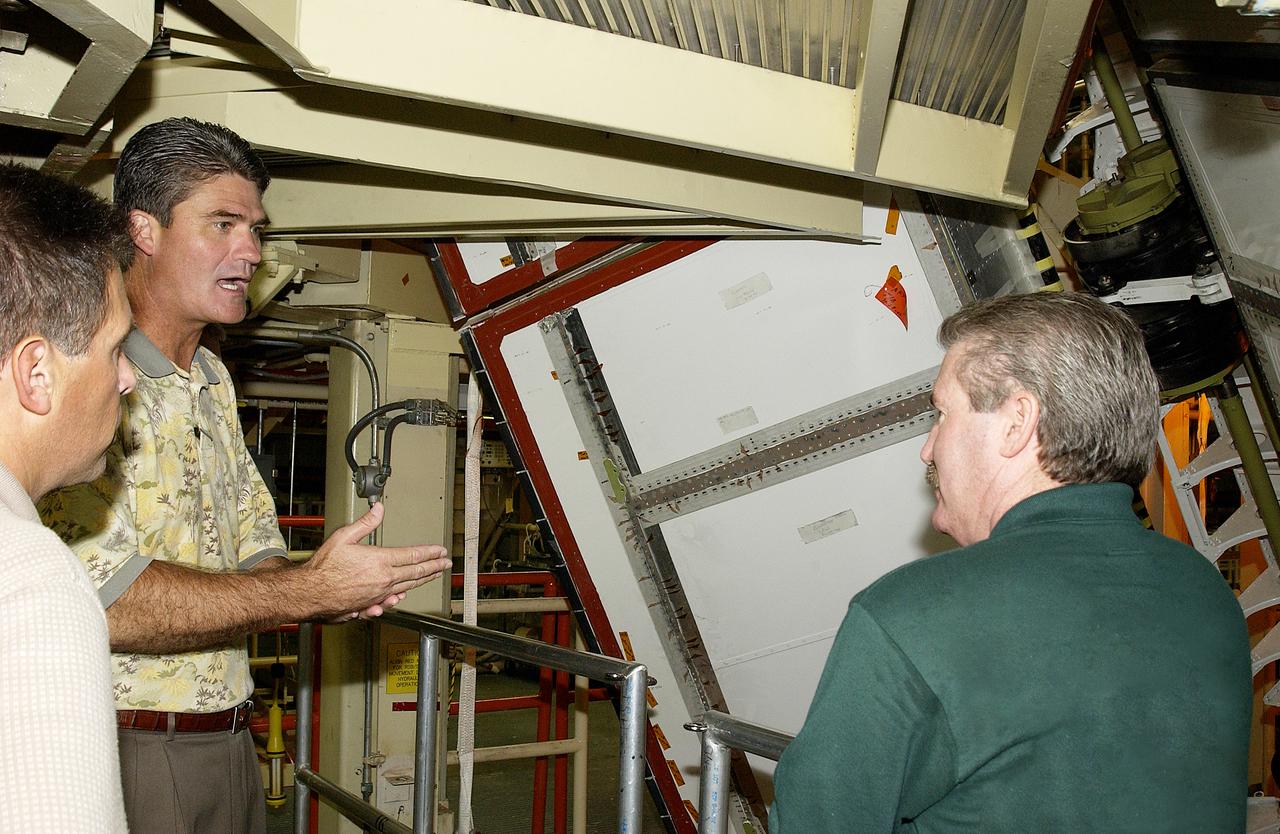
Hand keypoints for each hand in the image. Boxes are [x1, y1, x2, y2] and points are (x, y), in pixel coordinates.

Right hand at [305, 503, 449, 619]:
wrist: (309, 594)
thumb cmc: (322, 568)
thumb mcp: (343, 537)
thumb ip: (364, 524)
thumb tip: (378, 509)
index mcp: (379, 561)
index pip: (413, 555)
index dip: (430, 552)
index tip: (441, 551)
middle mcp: (383, 580)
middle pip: (416, 573)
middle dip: (434, 567)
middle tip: (446, 564)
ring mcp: (378, 595)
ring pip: (407, 587)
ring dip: (423, 580)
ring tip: (434, 575)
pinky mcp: (370, 606)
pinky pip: (392, 600)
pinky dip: (401, 595)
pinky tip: (405, 594)